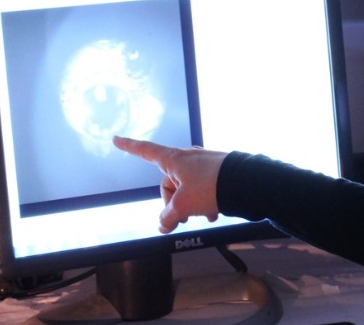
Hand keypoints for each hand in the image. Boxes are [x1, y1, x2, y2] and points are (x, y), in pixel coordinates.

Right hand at [112, 136, 227, 233]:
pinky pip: (204, 190)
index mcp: (174, 159)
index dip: (129, 146)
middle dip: (174, 204)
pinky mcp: (218, 172)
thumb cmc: (212, 186)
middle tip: (182, 218)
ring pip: (187, 190)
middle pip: (168, 183)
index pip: (145, 151)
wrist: (246, 183)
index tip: (116, 139)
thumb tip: (164, 224)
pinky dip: (205, 203)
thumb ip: (168, 216)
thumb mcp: (183, 205)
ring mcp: (204, 165)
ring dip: (192, 206)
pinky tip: (214, 213)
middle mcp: (188, 158)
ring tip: (204, 214)